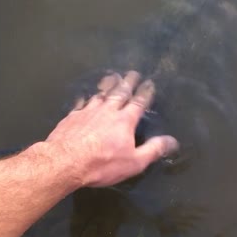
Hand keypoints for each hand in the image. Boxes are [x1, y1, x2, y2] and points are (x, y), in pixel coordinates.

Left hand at [40, 71, 178, 187]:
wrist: (65, 162)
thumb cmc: (103, 164)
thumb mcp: (134, 162)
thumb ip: (153, 150)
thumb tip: (172, 141)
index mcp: (124, 121)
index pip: (138, 103)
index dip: (145, 92)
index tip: (149, 83)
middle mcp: (107, 111)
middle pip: (120, 92)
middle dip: (128, 82)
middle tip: (133, 73)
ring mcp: (88, 112)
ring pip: (101, 94)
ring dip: (108, 85)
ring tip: (112, 77)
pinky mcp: (72, 117)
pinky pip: (82, 103)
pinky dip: (87, 97)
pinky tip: (85, 96)